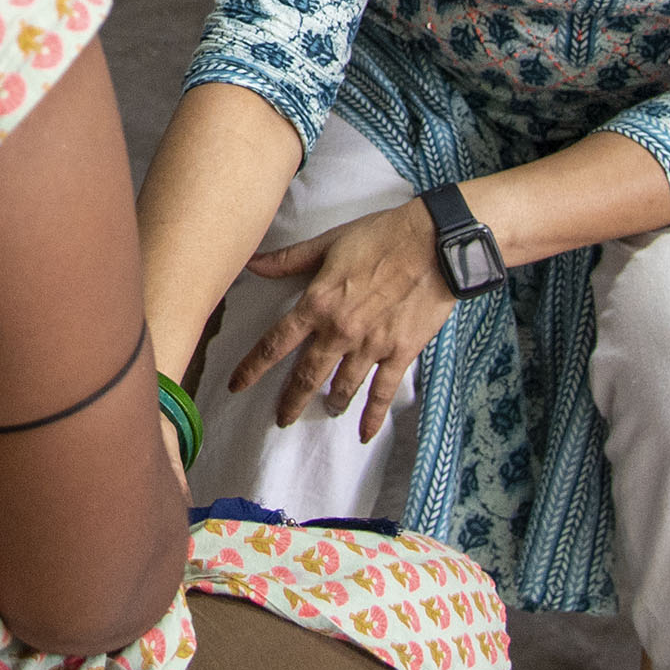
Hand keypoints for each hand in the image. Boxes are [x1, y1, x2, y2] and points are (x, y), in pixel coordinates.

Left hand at [228, 200, 460, 438]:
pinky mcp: (400, 353)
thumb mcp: (329, 243)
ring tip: (326, 411)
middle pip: (307, 375)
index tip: (236, 385)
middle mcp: (339, 331)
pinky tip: (364, 433)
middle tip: (282, 418)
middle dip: (291, 400)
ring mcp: (370, 346)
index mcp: (317, 304)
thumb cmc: (381, 237)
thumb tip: (253, 264)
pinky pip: (383, 392)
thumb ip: (289, 259)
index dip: (253, 368)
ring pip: (342, 387)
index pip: (276, 343)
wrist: (433, 244)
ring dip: (331, 403)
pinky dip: (373, 416)